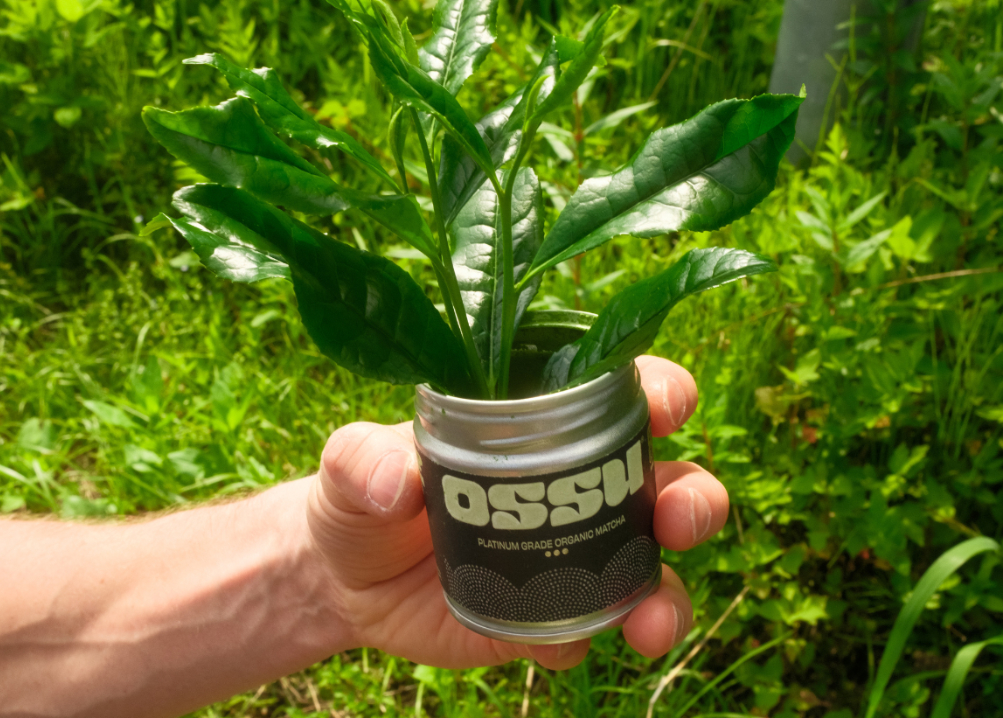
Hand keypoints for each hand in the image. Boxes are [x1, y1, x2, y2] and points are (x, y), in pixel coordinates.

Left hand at [306, 356, 729, 669]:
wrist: (345, 582)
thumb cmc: (358, 496)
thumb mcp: (350, 466)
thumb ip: (363, 459)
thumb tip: (395, 482)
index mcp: (539, 425)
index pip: (619, 395)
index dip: (660, 393)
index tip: (669, 407)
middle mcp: (574, 485)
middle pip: (665, 483)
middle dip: (692, 499)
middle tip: (677, 520)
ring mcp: (571, 554)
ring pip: (651, 567)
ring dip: (668, 592)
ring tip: (651, 621)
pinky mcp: (553, 615)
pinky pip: (593, 628)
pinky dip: (593, 638)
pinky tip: (559, 644)